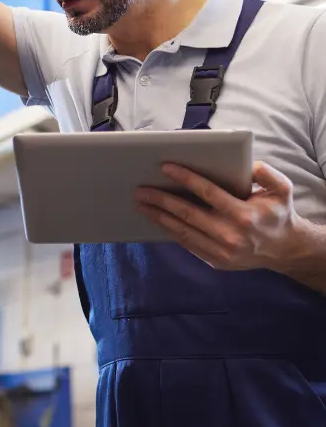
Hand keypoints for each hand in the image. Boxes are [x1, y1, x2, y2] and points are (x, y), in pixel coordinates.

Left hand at [136, 161, 313, 272]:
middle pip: (188, 214)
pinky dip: (170, 231)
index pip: (208, 193)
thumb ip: (266, 174)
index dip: (185, 179)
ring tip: (141, 205)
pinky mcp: (216, 261)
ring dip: (159, 217)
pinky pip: (188, 244)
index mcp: (244, 215)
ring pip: (183, 232)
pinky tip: (157, 220)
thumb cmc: (278, 214)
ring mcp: (222, 252)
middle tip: (141, 190)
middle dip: (162, 200)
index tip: (165, 167)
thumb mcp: (282, 190)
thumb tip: (247, 165)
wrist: (286, 250)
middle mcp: (231, 235)